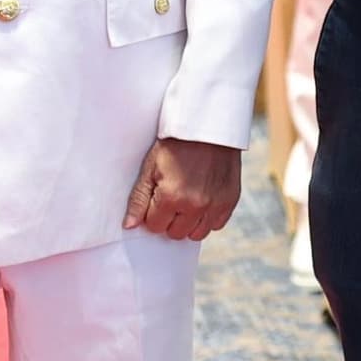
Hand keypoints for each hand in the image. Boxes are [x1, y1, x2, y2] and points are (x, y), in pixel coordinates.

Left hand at [123, 138, 243, 240]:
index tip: (156, 198)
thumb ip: (139, 199)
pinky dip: (208, 218)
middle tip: (170, 198)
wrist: (206, 127)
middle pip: (175, 233)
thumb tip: (130, 226)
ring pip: (196, 234)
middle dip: (169, 219)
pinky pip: (216, 225)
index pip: (155, 226)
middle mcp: (195, 206)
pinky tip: (202, 199)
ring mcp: (215, 205)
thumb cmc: (174, 144)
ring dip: (188, 222)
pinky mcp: (230, 201)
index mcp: (171, 197)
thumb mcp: (150, 167)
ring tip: (186, 200)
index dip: (152, 213)